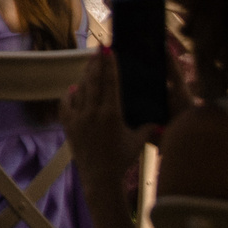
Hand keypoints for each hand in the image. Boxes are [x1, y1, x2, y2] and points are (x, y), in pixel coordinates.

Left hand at [63, 51, 145, 181]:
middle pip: (94, 81)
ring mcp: (79, 119)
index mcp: (112, 114)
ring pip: (80, 90)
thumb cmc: (121, 160)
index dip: (110, 65)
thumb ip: (148, 127)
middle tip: (99, 49)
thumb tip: (161, 120)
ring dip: (85, 77)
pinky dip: (70, 95)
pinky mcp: (69, 126)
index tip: (110, 50)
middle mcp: (93, 113)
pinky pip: (66, 105)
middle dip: (96, 63)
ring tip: (89, 65)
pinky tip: (74, 89)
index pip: (111, 83)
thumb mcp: (138, 142)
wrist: (100, 178)